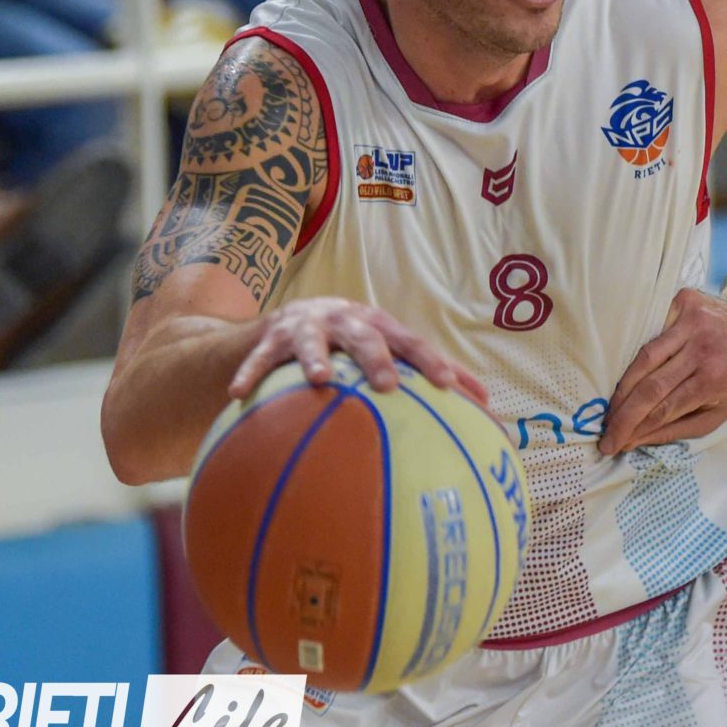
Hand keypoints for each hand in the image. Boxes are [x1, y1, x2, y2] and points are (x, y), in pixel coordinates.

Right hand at [227, 295, 489, 406]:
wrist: (294, 319)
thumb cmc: (358, 345)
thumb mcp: (392, 351)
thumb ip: (435, 376)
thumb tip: (488, 406)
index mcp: (380, 327)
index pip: (412, 342)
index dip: (432, 361)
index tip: (449, 386)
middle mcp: (346, 321)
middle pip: (366, 336)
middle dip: (378, 358)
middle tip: (389, 385)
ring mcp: (308, 327)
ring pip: (312, 340)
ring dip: (315, 357)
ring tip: (320, 379)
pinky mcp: (271, 338)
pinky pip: (258, 359)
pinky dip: (250, 374)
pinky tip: (238, 394)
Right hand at [601, 287, 726, 451]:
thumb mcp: (720, 411)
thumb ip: (679, 428)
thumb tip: (635, 440)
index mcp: (714, 380)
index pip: (663, 409)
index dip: (633, 429)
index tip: (613, 445)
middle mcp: (703, 351)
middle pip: (650, 386)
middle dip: (622, 414)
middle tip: (605, 434)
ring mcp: (692, 323)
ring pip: (644, 357)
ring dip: (622, 387)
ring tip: (610, 408)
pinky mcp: (683, 301)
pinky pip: (650, 331)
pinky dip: (636, 352)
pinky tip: (625, 373)